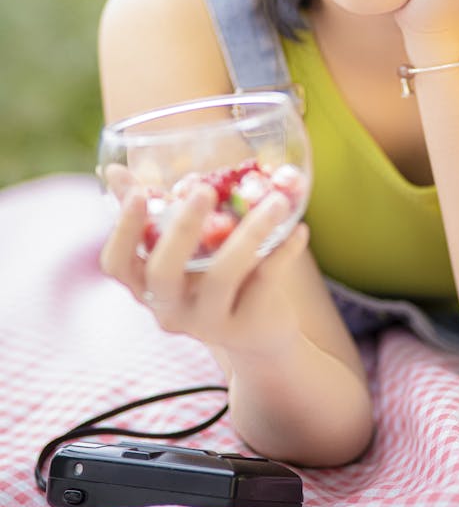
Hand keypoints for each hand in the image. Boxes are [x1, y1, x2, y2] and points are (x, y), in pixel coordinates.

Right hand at [99, 165, 308, 358]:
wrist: (259, 336)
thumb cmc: (213, 277)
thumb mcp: (183, 249)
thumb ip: (154, 210)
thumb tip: (112, 171)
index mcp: (147, 286)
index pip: (117, 264)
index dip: (123, 230)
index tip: (139, 192)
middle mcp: (170, 309)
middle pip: (164, 273)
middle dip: (181, 229)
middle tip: (203, 189)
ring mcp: (208, 322)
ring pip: (222, 276)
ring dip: (250, 233)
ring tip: (277, 201)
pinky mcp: (247, 326)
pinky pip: (264, 283)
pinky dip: (283, 252)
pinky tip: (300, 229)